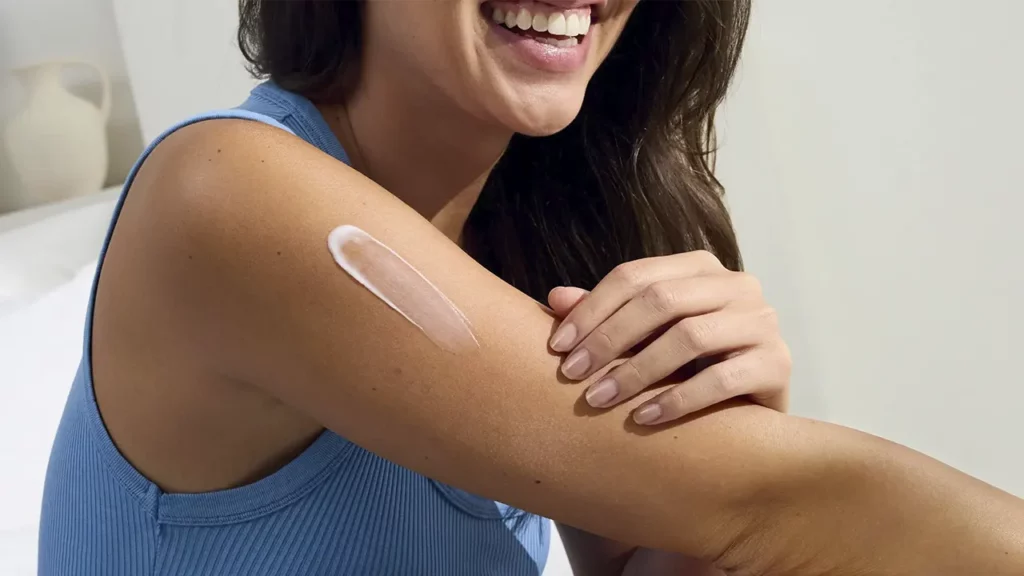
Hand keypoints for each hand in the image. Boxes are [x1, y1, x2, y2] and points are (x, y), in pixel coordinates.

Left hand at [547, 251, 789, 425]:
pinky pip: (722, 379)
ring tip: (599, 399)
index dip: (592, 308)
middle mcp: (737, 285)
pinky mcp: (778, 363)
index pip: (636, 275)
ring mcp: (762, 322)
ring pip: (689, 337)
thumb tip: (555, 299)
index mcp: (700, 268)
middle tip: (572, 375)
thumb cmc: (688, 368)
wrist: (751, 413)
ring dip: (636, 371)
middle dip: (609, 338)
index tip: (558, 347)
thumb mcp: (644, 339)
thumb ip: (605, 318)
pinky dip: (677, 400)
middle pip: (661, 300)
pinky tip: (643, 418)